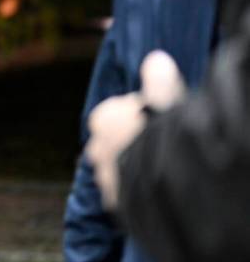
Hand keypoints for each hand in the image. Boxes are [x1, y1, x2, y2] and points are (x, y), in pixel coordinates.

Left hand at [86, 51, 186, 209]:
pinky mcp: (114, 202)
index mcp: (103, 118)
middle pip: (111, 143)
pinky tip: (156, 190)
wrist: (163, 175)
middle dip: (127, 143)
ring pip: (116, 169)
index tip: (153, 117)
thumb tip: (156, 59)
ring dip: (131, 168)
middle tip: (156, 144)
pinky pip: (125, 194)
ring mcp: (103, 177)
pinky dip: (136, 191)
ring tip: (160, 168)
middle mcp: (96, 147)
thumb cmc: (164, 127)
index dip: (134, 115)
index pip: (112, 114)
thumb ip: (159, 78)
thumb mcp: (166, 95)